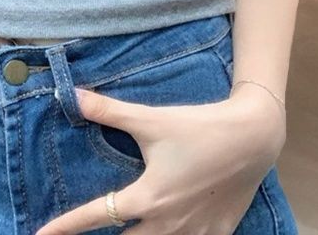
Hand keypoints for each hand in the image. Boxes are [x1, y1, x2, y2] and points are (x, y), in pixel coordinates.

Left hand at [34, 83, 285, 234]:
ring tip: (132, 232)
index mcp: (147, 199)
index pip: (95, 217)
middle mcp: (166, 225)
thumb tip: (73, 97)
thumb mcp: (152, 118)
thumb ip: (110, 112)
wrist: (253, 136)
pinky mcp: (216, 234)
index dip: (64, 227)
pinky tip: (175, 232)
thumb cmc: (199, 127)